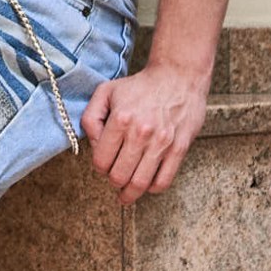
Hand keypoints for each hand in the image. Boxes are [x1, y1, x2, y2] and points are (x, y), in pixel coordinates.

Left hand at [79, 61, 208, 204]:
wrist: (178, 76)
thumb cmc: (139, 86)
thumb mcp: (105, 92)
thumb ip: (91, 118)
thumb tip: (93, 145)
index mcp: (120, 120)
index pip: (101, 162)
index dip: (99, 166)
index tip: (104, 163)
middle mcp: (141, 133)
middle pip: (119, 176)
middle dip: (113, 180)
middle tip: (116, 176)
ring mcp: (162, 143)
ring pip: (140, 183)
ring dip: (130, 192)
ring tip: (127, 193)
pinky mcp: (179, 148)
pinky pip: (163, 181)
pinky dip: (152, 188)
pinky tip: (147, 184)